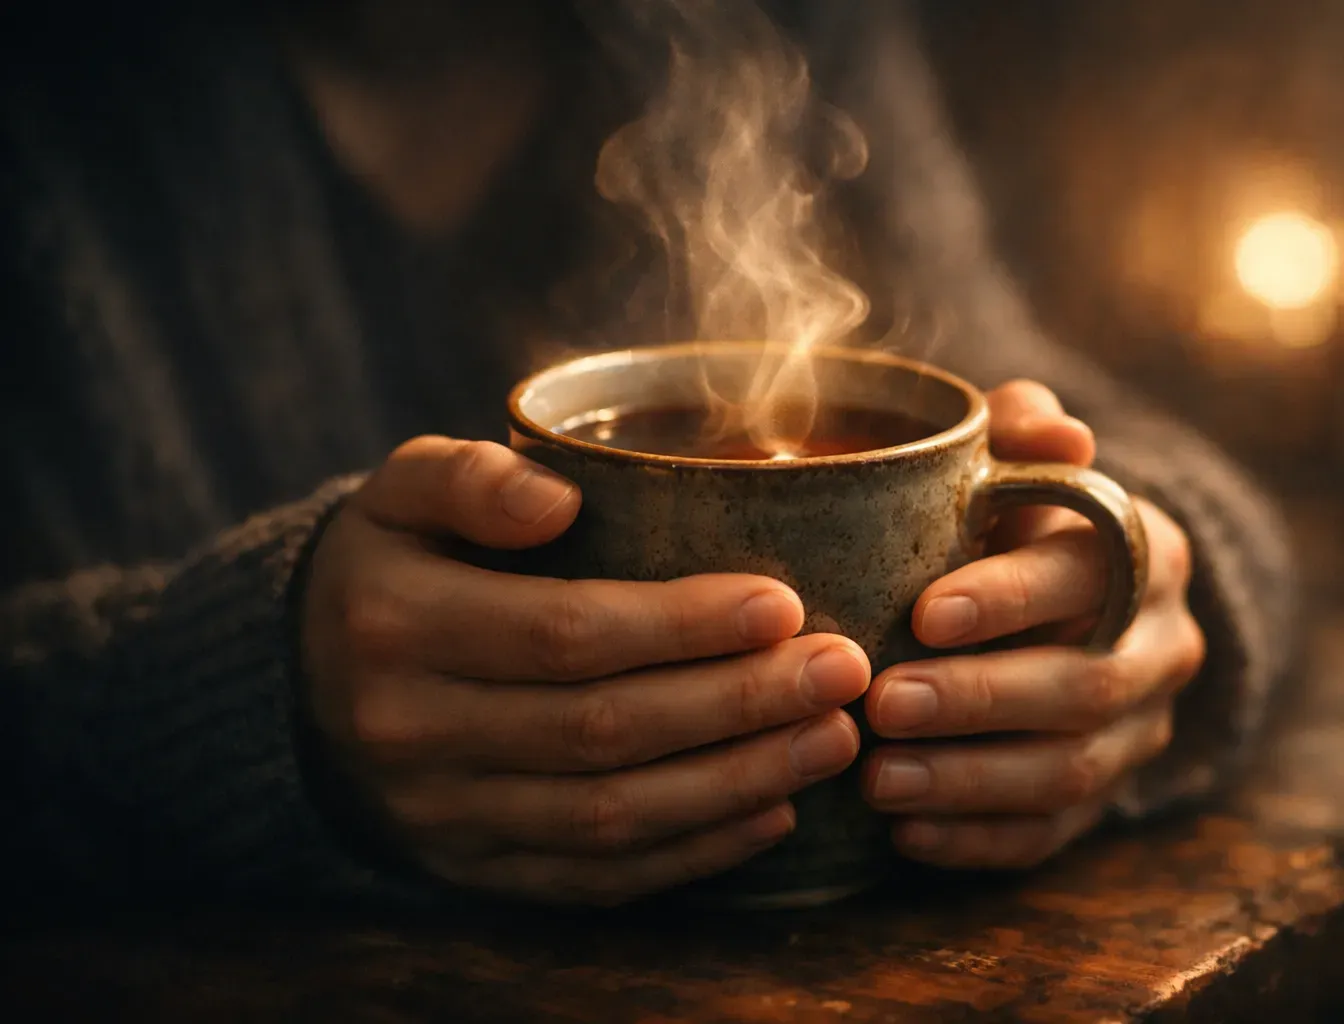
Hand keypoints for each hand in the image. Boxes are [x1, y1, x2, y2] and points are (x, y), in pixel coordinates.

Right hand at [300, 436, 868, 904]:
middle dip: (738, 704)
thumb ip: (469, 477)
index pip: (563, 633)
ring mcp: (442, 816)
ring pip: (609, 817)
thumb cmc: (392, 562)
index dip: (681, 625)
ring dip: (736, 782)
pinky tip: (771, 814)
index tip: (784, 603)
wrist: (308, 681)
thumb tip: (558, 499)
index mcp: (396, 623)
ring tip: (832, 740)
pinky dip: (691, 854)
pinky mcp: (473, 870)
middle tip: (841, 672)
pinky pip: (593, 878)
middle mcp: (412, 731)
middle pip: (602, 731)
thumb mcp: (400, 490)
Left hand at [861, 382, 1203, 868]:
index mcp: (1151, 553)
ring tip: (879, 778)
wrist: (1058, 599)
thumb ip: (1020, 431)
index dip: (1010, 597)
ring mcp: (1140, 732)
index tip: (922, 613)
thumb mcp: (1015, 462)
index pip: (1091, 576)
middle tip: (884, 703)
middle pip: (1085, 688)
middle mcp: (1163, 647)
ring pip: (1070, 773)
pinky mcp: (1104, 799)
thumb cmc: (1012, 516)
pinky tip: (904, 832)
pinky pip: (1050, 835)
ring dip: (969, 780)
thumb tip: (1058, 429)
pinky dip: (975, 839)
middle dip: (979, 699)